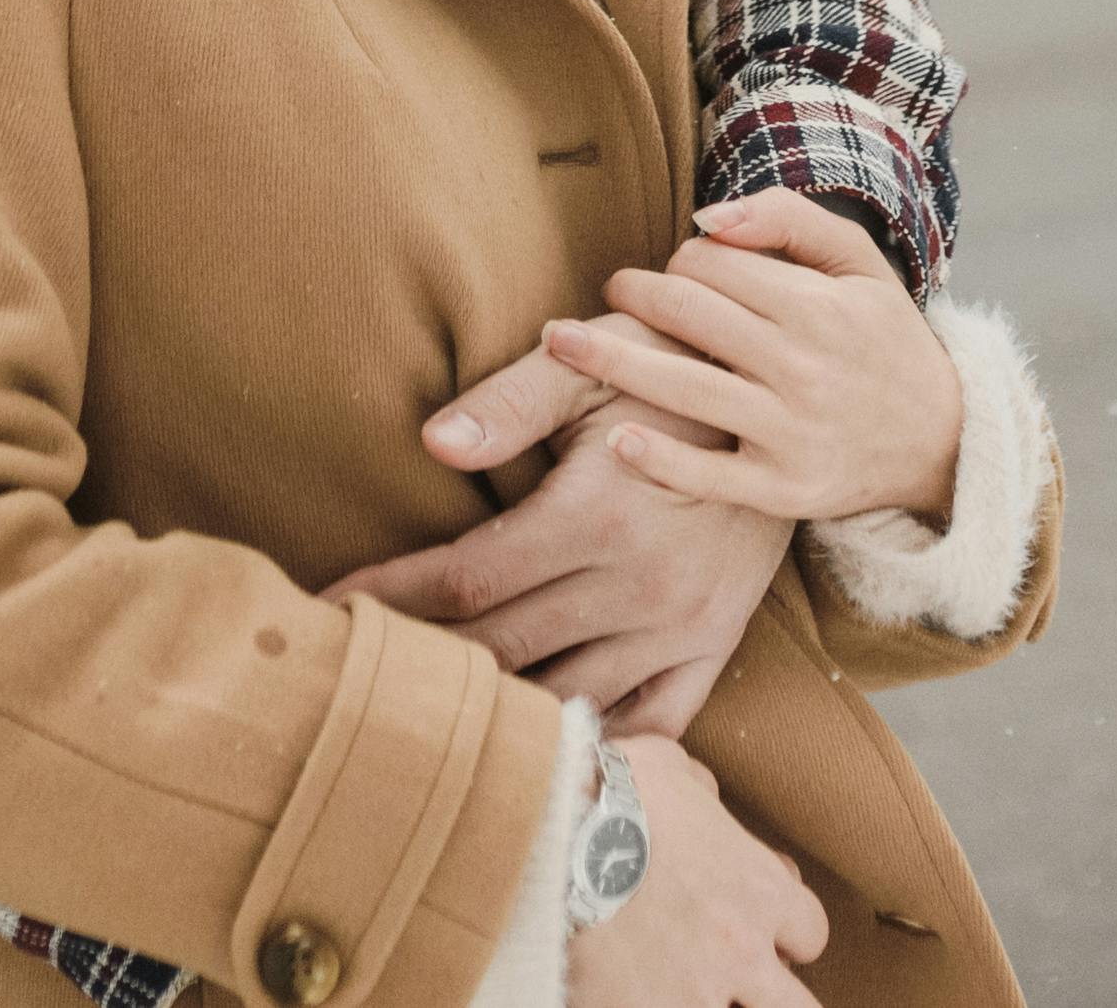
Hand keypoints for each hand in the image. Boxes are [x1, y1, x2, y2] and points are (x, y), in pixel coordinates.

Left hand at [325, 327, 791, 734]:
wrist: (786, 395)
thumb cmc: (668, 364)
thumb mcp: (589, 361)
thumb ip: (508, 401)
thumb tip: (430, 443)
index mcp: (594, 515)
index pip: (466, 576)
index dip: (391, 595)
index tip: (330, 610)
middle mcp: (637, 585)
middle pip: (503, 648)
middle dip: (424, 662)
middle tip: (357, 676)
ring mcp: (680, 626)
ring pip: (568, 697)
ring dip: (500, 715)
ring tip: (428, 722)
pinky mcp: (714, 646)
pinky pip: (653, 724)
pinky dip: (600, 746)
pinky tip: (548, 756)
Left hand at [546, 190, 964, 524]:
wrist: (942, 443)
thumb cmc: (883, 339)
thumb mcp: (857, 264)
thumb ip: (786, 219)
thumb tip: (704, 219)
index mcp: (817, 307)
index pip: (713, 265)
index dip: (679, 258)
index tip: (673, 268)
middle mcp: (803, 368)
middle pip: (688, 315)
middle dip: (634, 293)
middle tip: (610, 290)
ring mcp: (791, 433)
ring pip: (683, 388)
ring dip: (610, 360)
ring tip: (559, 342)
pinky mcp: (785, 491)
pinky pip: (710, 475)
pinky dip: (660, 459)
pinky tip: (614, 438)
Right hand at [571, 736, 827, 1007]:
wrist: (545, 840)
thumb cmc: (602, 795)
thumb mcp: (660, 765)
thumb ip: (697, 787)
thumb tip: (706, 797)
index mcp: (756, 888)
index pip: (809, 931)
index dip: (782, 931)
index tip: (751, 926)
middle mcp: (742, 952)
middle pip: (798, 1006)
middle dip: (769, 992)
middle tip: (731, 975)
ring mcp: (699, 996)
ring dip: (722, 1004)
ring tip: (683, 985)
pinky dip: (658, 1007)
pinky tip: (638, 993)